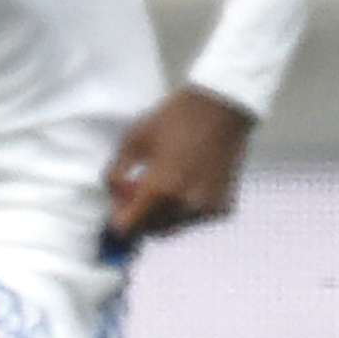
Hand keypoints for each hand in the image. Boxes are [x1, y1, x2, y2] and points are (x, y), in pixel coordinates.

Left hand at [103, 85, 254, 246]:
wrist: (222, 107)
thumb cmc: (173, 120)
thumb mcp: (131, 142)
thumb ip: (115, 176)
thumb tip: (115, 199)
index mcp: (160, 189)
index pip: (127, 228)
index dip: (118, 217)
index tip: (119, 202)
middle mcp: (186, 205)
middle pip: (149, 230)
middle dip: (138, 215)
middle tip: (139, 188)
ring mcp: (208, 208)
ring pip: (172, 227)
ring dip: (161, 215)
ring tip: (165, 184)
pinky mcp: (223, 206)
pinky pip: (194, 219)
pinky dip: (184, 209)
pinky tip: (186, 184)